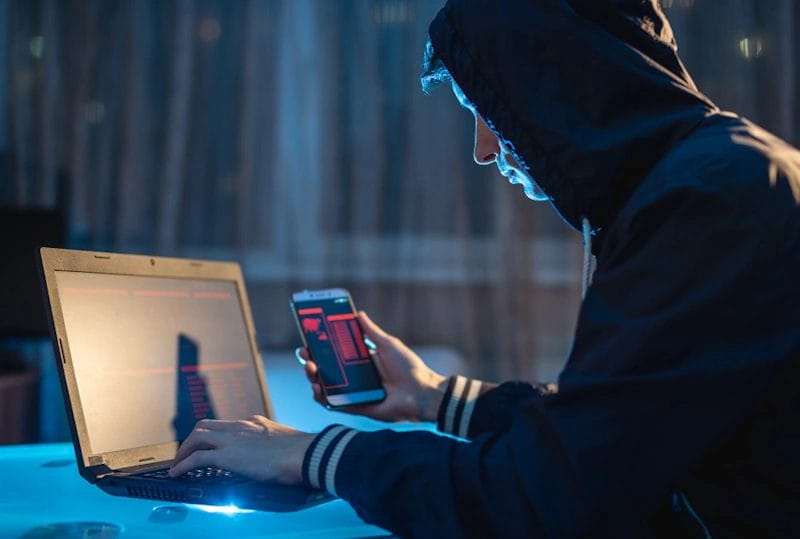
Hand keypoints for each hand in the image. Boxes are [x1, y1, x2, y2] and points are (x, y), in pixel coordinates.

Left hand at [168, 416, 314, 484]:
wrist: (304, 453)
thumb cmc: (301, 450)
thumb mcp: (283, 441)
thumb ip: (272, 444)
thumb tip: (274, 455)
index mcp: (254, 422)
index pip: (226, 424)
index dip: (213, 434)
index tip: (208, 444)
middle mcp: (240, 426)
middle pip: (205, 425)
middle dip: (192, 438)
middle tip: (186, 452)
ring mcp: (232, 439)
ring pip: (197, 437)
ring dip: (184, 450)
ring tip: (177, 463)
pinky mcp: (227, 455)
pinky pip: (197, 457)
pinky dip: (183, 465)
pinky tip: (177, 473)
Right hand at [301, 311, 447, 422]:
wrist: (422, 393)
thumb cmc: (409, 367)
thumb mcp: (388, 344)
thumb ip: (371, 331)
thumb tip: (358, 314)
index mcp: (362, 361)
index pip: (336, 353)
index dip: (321, 347)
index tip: (309, 339)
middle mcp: (355, 377)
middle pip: (327, 369)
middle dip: (313, 361)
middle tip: (306, 354)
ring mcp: (354, 393)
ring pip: (326, 386)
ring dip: (314, 378)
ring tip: (311, 369)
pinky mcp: (355, 407)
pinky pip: (334, 404)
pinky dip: (322, 398)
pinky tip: (317, 389)